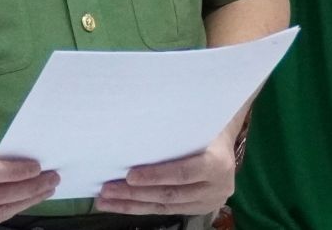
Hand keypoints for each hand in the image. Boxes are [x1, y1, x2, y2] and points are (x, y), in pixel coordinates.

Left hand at [94, 126, 237, 216]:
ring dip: (132, 205)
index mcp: (218, 163)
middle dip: (134, 194)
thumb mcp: (196, 120)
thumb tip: (135, 124)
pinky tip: (123, 204)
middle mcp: (217, 187)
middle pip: (169, 194)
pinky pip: (167, 210)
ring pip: (165, 207)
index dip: (155, 176)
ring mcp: (210, 202)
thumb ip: (174, 128)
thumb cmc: (206, 122)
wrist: (226, 137)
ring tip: (106, 201)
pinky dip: (143, 207)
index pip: (182, 173)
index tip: (128, 176)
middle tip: (106, 191)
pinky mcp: (200, 208)